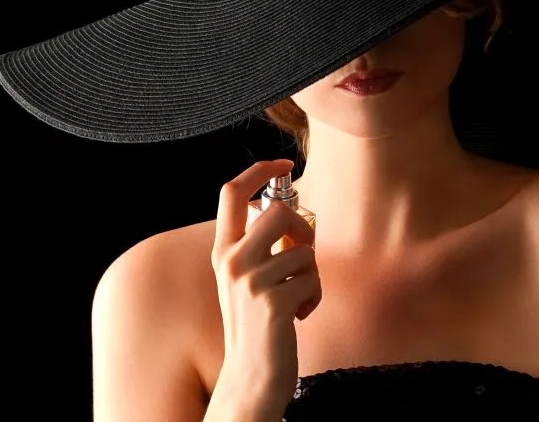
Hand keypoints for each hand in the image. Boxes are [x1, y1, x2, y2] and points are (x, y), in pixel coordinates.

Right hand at [211, 159, 320, 417]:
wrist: (250, 375)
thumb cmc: (257, 324)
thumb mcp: (247, 278)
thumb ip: (260, 245)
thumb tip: (292, 210)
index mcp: (223, 251)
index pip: (232, 192)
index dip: (259, 169)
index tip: (283, 162)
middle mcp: (231, 261)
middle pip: (280, 210)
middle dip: (304, 229)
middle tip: (303, 255)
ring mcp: (250, 281)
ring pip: (304, 249)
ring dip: (311, 274)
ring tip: (297, 298)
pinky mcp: (272, 302)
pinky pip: (313, 278)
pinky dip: (314, 296)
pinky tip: (299, 315)